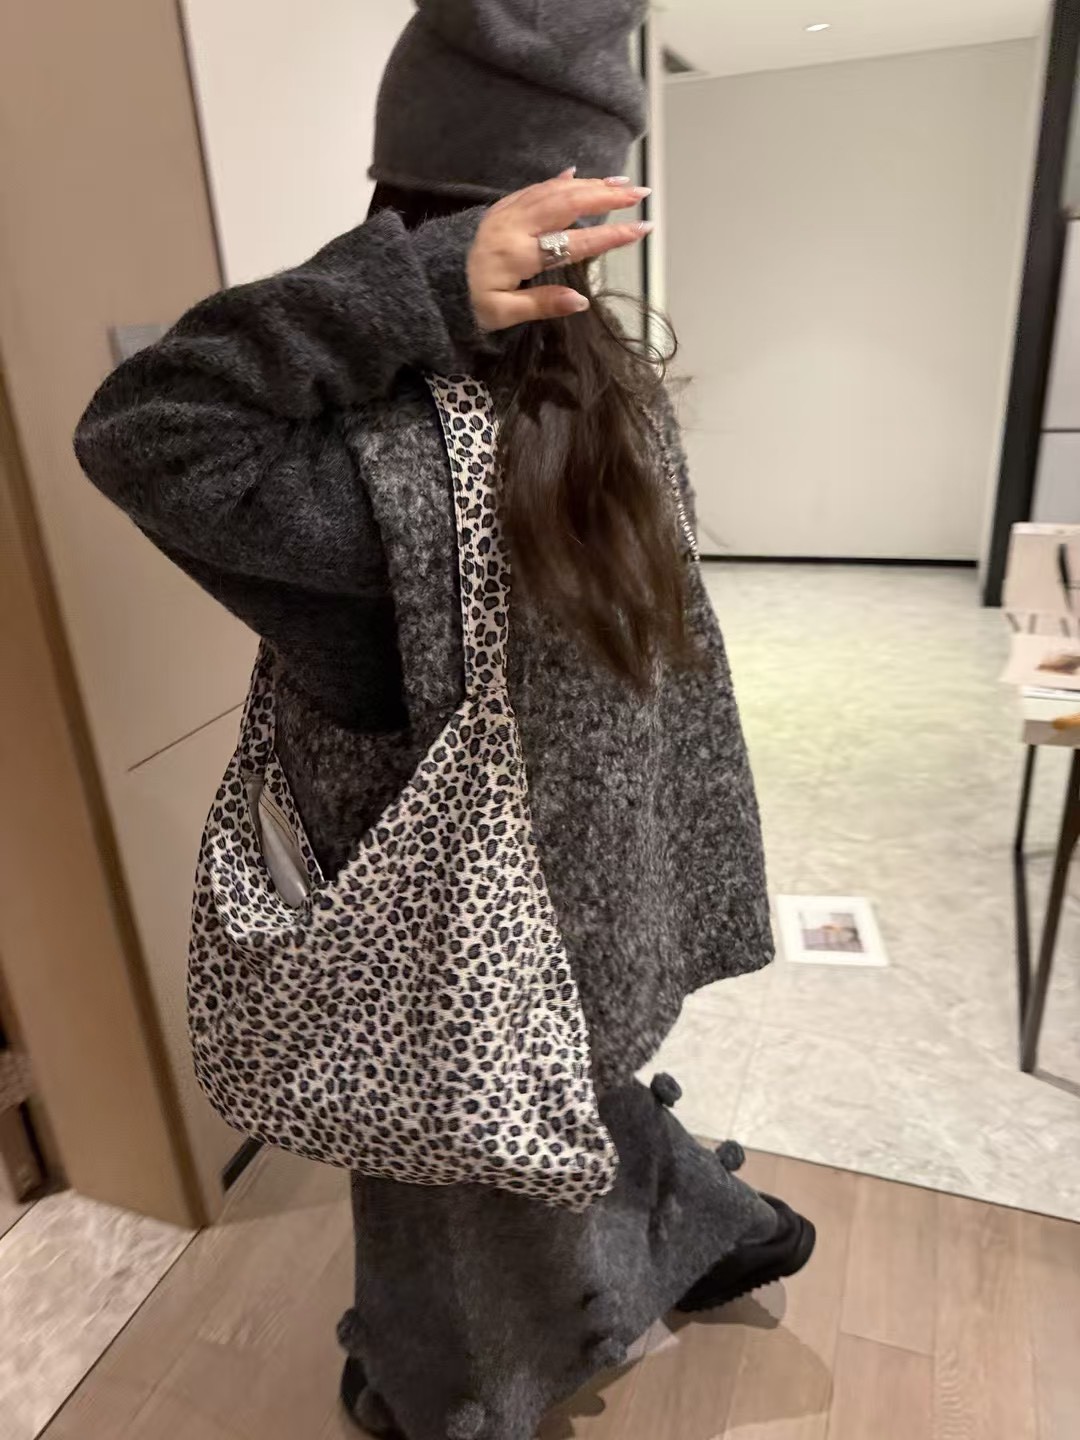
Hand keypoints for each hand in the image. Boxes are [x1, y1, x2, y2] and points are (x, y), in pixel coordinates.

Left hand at [467, 173, 652, 331]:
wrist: (421, 280)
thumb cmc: (460, 303)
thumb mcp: (500, 314)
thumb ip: (541, 305)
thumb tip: (581, 300)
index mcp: (518, 255)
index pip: (574, 243)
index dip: (611, 236)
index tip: (641, 230)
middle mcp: (515, 226)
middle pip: (568, 204)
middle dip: (607, 197)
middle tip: (640, 192)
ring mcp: (506, 213)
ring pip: (554, 191)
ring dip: (589, 184)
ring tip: (619, 182)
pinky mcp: (497, 209)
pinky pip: (533, 188)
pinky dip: (557, 181)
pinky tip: (574, 174)